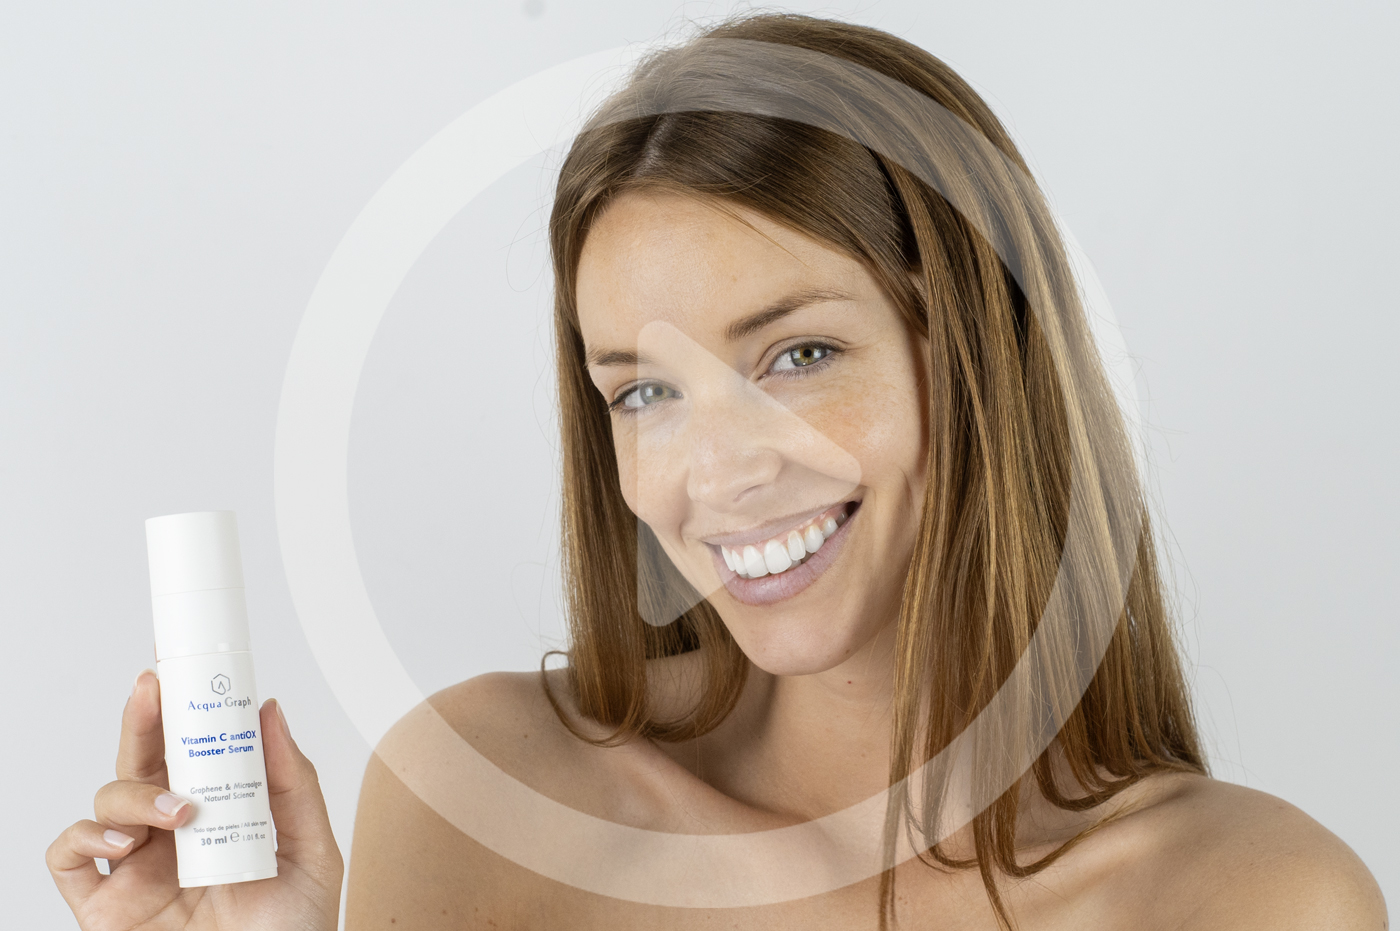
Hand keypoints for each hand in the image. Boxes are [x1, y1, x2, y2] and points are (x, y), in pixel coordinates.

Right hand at [47, 670, 344, 930]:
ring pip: (107, 800)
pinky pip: (67, 858)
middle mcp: (169, 838)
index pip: (191, 754)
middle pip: (142, 761)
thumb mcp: (312, 853)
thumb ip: (294, 785)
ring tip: (179, 812)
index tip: (186, 673)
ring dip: (135, 791)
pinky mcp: (104, 908)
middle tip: (155, 688)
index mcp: (216, 818)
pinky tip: (123, 843)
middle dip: (143, 719)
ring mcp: (134, 871)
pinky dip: (83, 837)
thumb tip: (270, 712)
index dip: (182, 713)